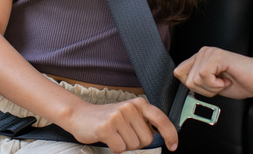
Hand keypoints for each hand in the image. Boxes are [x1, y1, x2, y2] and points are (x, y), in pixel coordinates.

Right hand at [61, 97, 177, 152]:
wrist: (80, 115)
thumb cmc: (107, 118)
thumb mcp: (128, 115)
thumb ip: (144, 123)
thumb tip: (161, 138)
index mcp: (138, 103)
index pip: (161, 118)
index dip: (170, 134)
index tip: (173, 146)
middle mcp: (129, 107)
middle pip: (147, 139)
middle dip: (137, 142)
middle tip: (123, 134)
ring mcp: (118, 116)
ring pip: (134, 145)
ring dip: (124, 145)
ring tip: (114, 134)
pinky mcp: (107, 127)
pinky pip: (120, 148)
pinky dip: (114, 148)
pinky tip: (107, 138)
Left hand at [174, 47, 252, 98]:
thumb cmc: (240, 82)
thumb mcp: (211, 86)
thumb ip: (196, 82)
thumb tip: (183, 82)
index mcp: (199, 58)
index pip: (179, 73)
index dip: (195, 86)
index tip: (211, 86)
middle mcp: (202, 52)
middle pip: (187, 81)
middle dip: (205, 89)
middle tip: (221, 84)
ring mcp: (209, 53)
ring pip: (195, 80)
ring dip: (212, 88)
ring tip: (225, 80)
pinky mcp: (217, 56)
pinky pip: (204, 76)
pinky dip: (216, 85)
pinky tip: (227, 79)